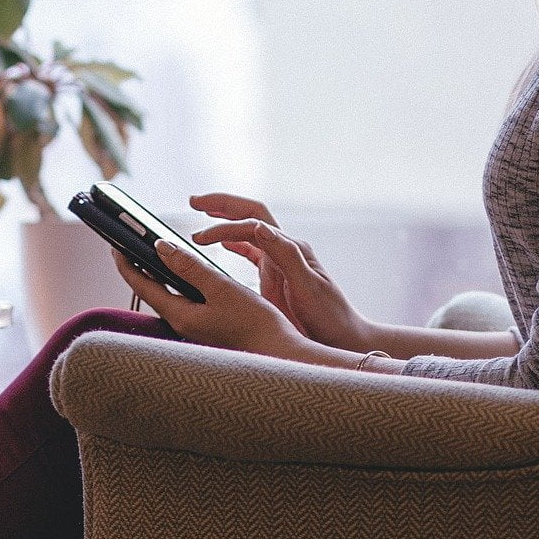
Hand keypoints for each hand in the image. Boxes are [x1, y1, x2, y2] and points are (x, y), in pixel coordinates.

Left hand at [111, 244, 311, 361]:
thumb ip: (190, 267)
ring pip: (167, 294)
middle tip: (129, 243)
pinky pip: (183, 299)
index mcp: (180, 315)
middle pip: (150, 291)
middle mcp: (181, 323)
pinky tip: (185, 271)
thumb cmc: (254, 323)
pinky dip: (177, 281)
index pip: (142, 286)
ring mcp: (193, 325)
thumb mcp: (221, 288)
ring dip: (157, 273)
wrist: (278, 352)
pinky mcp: (205, 324)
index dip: (126, 263)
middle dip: (138, 267)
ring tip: (152, 252)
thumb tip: (161, 248)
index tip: (115, 243)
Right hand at [189, 194, 372, 352]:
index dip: (223, 226)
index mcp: (290, 249)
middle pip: (250, 214)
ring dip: (225, 220)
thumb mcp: (307, 286)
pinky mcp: (277, 277)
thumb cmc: (329, 316)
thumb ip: (285, 254)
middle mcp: (284, 250)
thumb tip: (258, 227)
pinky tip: (221, 245)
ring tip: (200, 215)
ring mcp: (280, 262)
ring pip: (249, 230)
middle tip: (194, 201)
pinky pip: (252, 252)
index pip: (251, 225)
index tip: (199, 238)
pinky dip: (234, 244)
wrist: (344, 337)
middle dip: (222, 205)